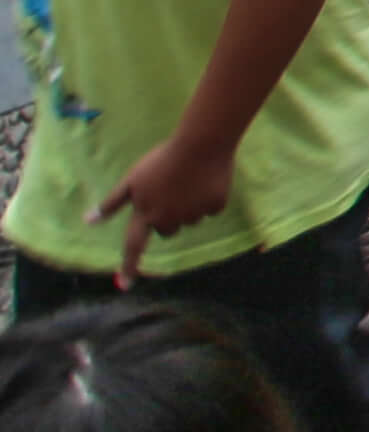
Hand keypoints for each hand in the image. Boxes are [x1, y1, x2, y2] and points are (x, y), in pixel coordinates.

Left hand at [107, 129, 237, 273]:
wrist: (200, 145)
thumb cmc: (161, 160)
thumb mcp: (132, 179)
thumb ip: (112, 203)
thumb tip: (88, 221)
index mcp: (147, 214)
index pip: (134, 245)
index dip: (129, 265)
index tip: (126, 285)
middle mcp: (170, 219)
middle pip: (166, 230)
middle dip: (166, 217)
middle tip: (168, 192)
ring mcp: (194, 214)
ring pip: (189, 219)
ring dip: (187, 207)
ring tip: (187, 182)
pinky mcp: (216, 206)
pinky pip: (210, 208)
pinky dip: (207, 198)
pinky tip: (206, 181)